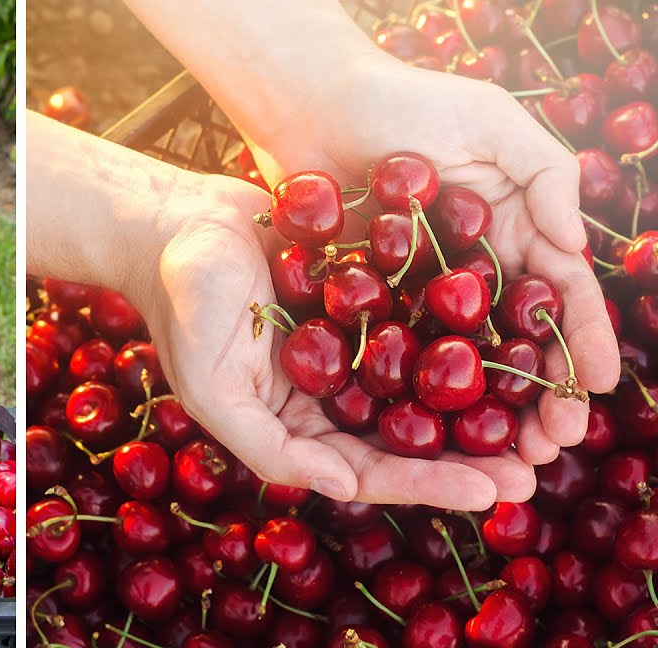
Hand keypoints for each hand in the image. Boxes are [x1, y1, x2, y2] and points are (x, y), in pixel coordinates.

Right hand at [137, 173, 537, 509]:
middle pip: (409, 433)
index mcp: (295, 423)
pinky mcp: (362, 291)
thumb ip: (266, 445)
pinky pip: (417, 313)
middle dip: (470, 452)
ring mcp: (349, 341)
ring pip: (423, 379)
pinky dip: (459, 325)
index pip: (368, 469)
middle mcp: (329, 391)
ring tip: (538, 407)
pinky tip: (510, 326)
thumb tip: (341, 489)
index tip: (489, 489)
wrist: (174, 221)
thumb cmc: (182, 305)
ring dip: (479, 396)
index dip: (428, 484)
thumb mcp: (210, 386)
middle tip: (535, 465)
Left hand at [238, 54, 619, 465]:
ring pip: (460, 360)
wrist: (310, 104)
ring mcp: (415, 290)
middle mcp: (469, 269)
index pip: (557, 295)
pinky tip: (429, 432)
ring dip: (485, 409)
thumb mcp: (491, 120)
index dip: (582, 340)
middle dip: (541, 394)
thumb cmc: (405, 101)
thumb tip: (574, 247)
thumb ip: (545, 174)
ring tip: (504, 455)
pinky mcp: (363, 300)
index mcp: (509, 230)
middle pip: (515, 342)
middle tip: (552, 445)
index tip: (599, 387)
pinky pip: (394, 351)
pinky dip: (414, 391)